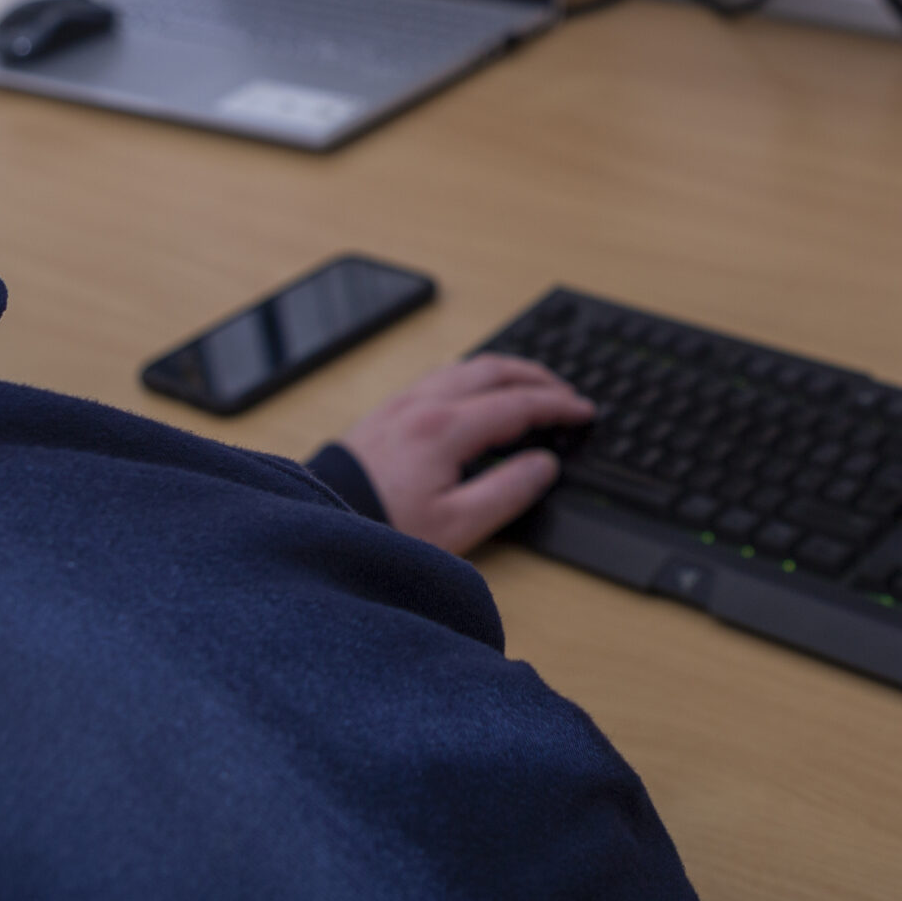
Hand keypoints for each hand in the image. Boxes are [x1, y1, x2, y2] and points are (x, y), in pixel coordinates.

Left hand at [335, 355, 592, 553]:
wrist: (318, 528)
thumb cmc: (381, 531)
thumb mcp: (458, 525)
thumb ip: (508, 491)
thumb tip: (544, 466)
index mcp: (445, 429)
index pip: (518, 404)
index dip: (557, 406)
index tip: (583, 412)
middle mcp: (422, 405)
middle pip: (492, 371)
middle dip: (536, 377)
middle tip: (565, 393)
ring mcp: (400, 405)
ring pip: (464, 369)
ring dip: (504, 372)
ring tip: (528, 387)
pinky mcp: (383, 415)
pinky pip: (440, 378)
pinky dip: (473, 378)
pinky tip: (476, 396)